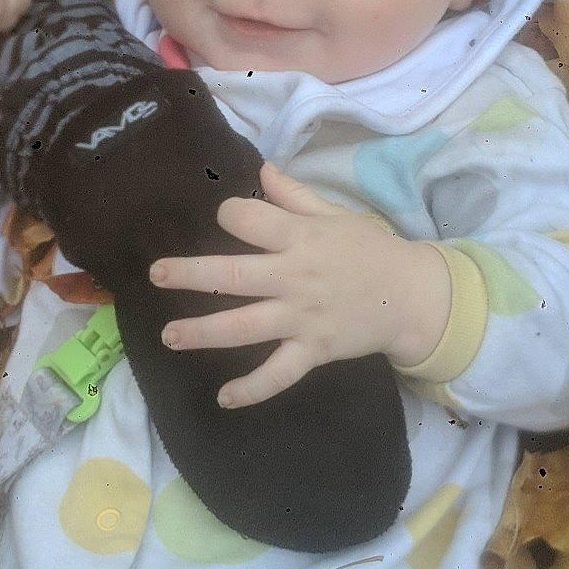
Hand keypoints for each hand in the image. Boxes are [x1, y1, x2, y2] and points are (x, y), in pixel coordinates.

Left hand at [149, 161, 451, 406]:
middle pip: (234, 276)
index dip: (231, 215)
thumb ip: (295, 196)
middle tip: (156, 274)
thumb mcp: (336, 215)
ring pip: (244, 327)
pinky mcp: (314, 351)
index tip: (226, 218)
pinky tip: (224, 398)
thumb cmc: (370, 250)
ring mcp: (302, 318)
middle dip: (191, 275)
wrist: (412, 296)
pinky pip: (279, 374)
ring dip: (204, 332)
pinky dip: (253, 389)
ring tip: (170, 335)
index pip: (250, 221)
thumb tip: (261, 171)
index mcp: (300, 238)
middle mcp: (295, 277)